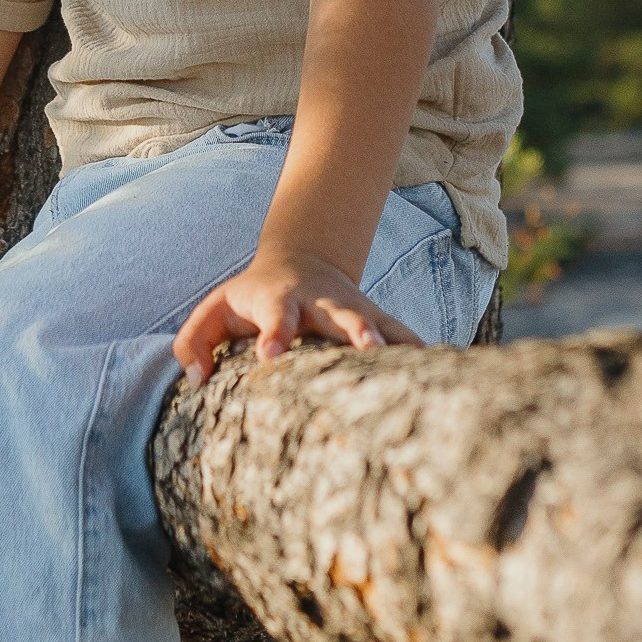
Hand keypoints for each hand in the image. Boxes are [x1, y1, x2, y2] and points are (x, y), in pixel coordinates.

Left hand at [173, 245, 423, 384]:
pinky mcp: (378, 322)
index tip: (270, 355)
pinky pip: (404, 337)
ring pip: (382, 324)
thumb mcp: (214, 311)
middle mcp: (322, 304)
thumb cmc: (249, 297)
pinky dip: (424, 352)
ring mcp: (355, 311)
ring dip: (398, 342)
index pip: (274, 317)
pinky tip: (448, 371)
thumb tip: (197, 380)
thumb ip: (194, 343)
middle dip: (354, 331)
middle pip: (341, 316)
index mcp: (279, 301)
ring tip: (421, 364)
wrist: (300, 261)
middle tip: (365, 349)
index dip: (273, 333)